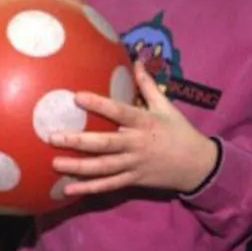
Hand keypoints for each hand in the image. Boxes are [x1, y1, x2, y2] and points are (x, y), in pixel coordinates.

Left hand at [50, 60, 217, 195]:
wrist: (198, 165)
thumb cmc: (180, 132)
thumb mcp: (167, 107)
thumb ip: (148, 85)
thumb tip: (137, 61)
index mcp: (145, 123)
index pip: (119, 112)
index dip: (99, 105)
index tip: (77, 96)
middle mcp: (137, 144)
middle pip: (105, 143)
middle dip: (78, 140)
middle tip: (53, 136)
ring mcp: (134, 164)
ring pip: (103, 167)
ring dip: (78, 166)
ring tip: (55, 162)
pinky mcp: (133, 180)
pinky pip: (109, 185)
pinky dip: (89, 188)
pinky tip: (68, 189)